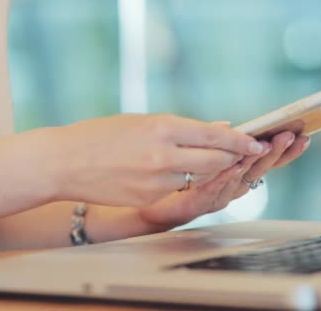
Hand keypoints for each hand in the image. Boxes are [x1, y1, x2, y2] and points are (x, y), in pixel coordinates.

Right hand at [36, 114, 263, 206]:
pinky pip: (176, 189)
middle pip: (216, 160)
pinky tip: (169, 173)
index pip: (214, 135)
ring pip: (198, 177)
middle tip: (244, 154)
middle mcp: (163, 155)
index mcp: (162, 127)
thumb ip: (182, 128)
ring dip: (207, 170)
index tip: (256, 141)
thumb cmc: (101, 135)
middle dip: (233, 158)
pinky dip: (180, 181)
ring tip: (207, 160)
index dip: (239, 140)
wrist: (64, 163)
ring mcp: (156, 181)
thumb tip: (218, 126)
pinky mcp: (148, 199)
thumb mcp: (141, 121)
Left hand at [137, 131, 308, 228]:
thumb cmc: (171, 180)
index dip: (283, 149)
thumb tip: (229, 125)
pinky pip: (213, 190)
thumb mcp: (194, 155)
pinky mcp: (194, 204)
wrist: (143, 204)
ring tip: (269, 145)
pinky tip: (234, 165)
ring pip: (240, 180)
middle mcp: (228, 187)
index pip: (263, 160)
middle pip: (259, 169)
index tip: (302, 134)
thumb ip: (212, 144)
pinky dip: (225, 177)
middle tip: (293, 136)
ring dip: (256, 162)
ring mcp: (213, 197)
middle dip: (277, 152)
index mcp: (232, 174)